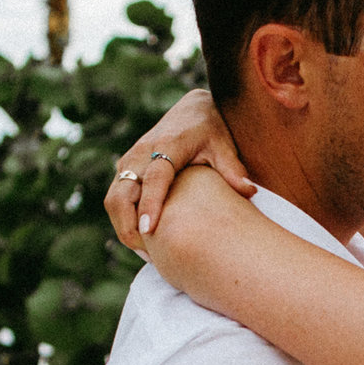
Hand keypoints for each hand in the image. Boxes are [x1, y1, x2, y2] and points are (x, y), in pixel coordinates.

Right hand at [108, 88, 257, 251]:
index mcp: (166, 145)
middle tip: (149, 255)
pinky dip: (124, 220)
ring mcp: (129, 160)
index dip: (150, 205)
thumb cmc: (211, 129)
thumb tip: (249, 192)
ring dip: (124, 227)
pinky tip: (144, 239)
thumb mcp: (223, 144)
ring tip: (147, 253)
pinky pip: (116, 198)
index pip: (153, 179)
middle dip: (128, 227)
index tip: (150, 231)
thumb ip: (232, 168)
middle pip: (121, 194)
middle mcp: (141, 153)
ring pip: (113, 199)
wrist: (192, 109)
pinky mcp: (126, 168)